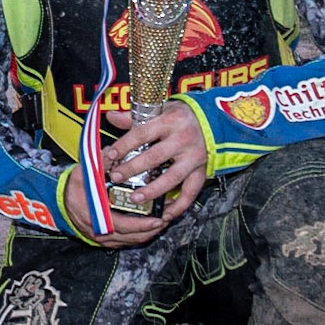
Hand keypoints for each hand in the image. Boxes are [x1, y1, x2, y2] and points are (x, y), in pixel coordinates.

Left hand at [102, 102, 209, 222]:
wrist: (212, 119)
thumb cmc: (181, 115)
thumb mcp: (160, 109)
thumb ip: (134, 116)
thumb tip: (112, 117)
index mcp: (170, 121)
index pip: (142, 133)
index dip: (125, 145)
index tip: (111, 155)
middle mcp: (183, 139)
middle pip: (154, 157)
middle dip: (133, 169)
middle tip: (116, 177)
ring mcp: (194, 156)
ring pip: (172, 177)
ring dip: (153, 190)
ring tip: (135, 198)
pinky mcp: (202, 170)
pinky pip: (191, 191)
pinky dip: (179, 205)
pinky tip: (165, 214)